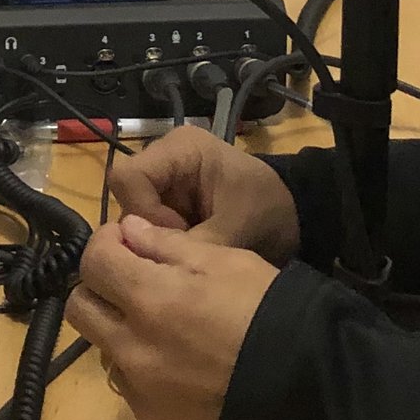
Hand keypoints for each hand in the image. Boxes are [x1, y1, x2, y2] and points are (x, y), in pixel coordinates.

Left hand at [68, 214, 280, 419]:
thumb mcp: (231, 262)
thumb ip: (170, 246)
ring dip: (131, 344)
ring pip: (111, 359)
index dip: (107, 244)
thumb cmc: (274, 316)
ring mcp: (142, 401)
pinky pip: (141, 407)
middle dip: (103, 291)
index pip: (93, 260)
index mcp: (150, 300)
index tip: (128, 245)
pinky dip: (158, 393)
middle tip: (137, 289)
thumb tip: (128, 231)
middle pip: (83, 310)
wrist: (312, 402)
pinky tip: (196, 389)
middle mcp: (133, 352)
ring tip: (179, 345)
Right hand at [105, 125, 301, 260]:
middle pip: (127, 197)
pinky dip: (164, 240)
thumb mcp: (234, 228)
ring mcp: (165, 178)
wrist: (292, 214)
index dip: (142, 211)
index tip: (176, 236)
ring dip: (156, 238)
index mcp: (180, 149)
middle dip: (149, 230)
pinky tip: (189, 249)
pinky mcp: (168, 198)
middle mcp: (164, 157)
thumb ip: (194, 246)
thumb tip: (154, 271)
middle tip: (182, 250)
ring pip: (134, 214)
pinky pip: (149, 222)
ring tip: (190, 250)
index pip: (127, 177)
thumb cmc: (268, 209)